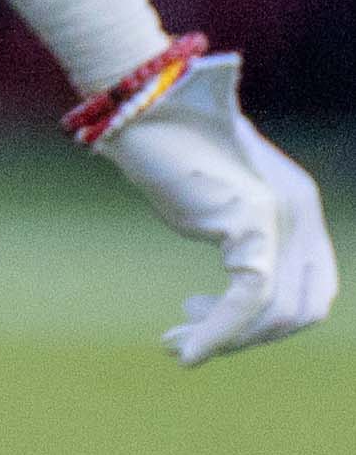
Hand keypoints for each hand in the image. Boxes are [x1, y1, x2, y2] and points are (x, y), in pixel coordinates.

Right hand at [78, 46, 336, 363]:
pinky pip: (250, 298)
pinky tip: (186, 351)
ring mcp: (283, 217)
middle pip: (305, 310)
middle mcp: (302, 212)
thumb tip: (239, 267)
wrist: (140, 104)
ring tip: (177, 343)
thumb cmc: (161, 143)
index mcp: (299, 204)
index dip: (272, 321)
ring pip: (279, 312)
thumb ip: (235, 226)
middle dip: (250, 339)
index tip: (210, 319)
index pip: (315, 289)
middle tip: (191, 338)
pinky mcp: (252, 221)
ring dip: (229, 341)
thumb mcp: (210, 193)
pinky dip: (219, 334)